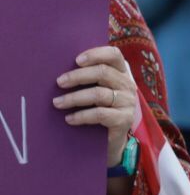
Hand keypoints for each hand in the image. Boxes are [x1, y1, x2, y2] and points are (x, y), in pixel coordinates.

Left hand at [56, 47, 140, 165]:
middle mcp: (127, 85)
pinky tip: (69, 118)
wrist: (110, 139)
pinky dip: (81, 116)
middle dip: (78, 76)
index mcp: (121, 73)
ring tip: (57, 103)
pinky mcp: (124, 119)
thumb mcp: (97, 90)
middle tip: (59, 82)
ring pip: (99, 94)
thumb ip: (89, 79)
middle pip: (103, 72)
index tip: (76, 60)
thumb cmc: (98, 109)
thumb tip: (61, 70)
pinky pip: (99, 114)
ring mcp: (127, 102)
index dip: (96, 54)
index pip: (114, 55)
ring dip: (74, 98)